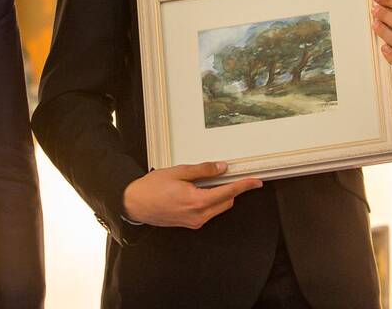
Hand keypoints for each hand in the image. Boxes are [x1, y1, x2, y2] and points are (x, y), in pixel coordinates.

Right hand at [122, 162, 261, 229]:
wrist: (135, 204)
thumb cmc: (152, 188)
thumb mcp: (178, 172)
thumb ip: (202, 170)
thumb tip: (221, 167)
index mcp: (197, 201)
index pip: (229, 192)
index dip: (244, 186)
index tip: (256, 182)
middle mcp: (198, 215)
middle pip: (226, 202)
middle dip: (230, 188)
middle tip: (226, 174)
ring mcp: (194, 222)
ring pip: (218, 208)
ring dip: (219, 195)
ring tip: (204, 181)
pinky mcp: (190, 224)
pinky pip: (208, 212)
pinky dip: (210, 201)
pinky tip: (198, 190)